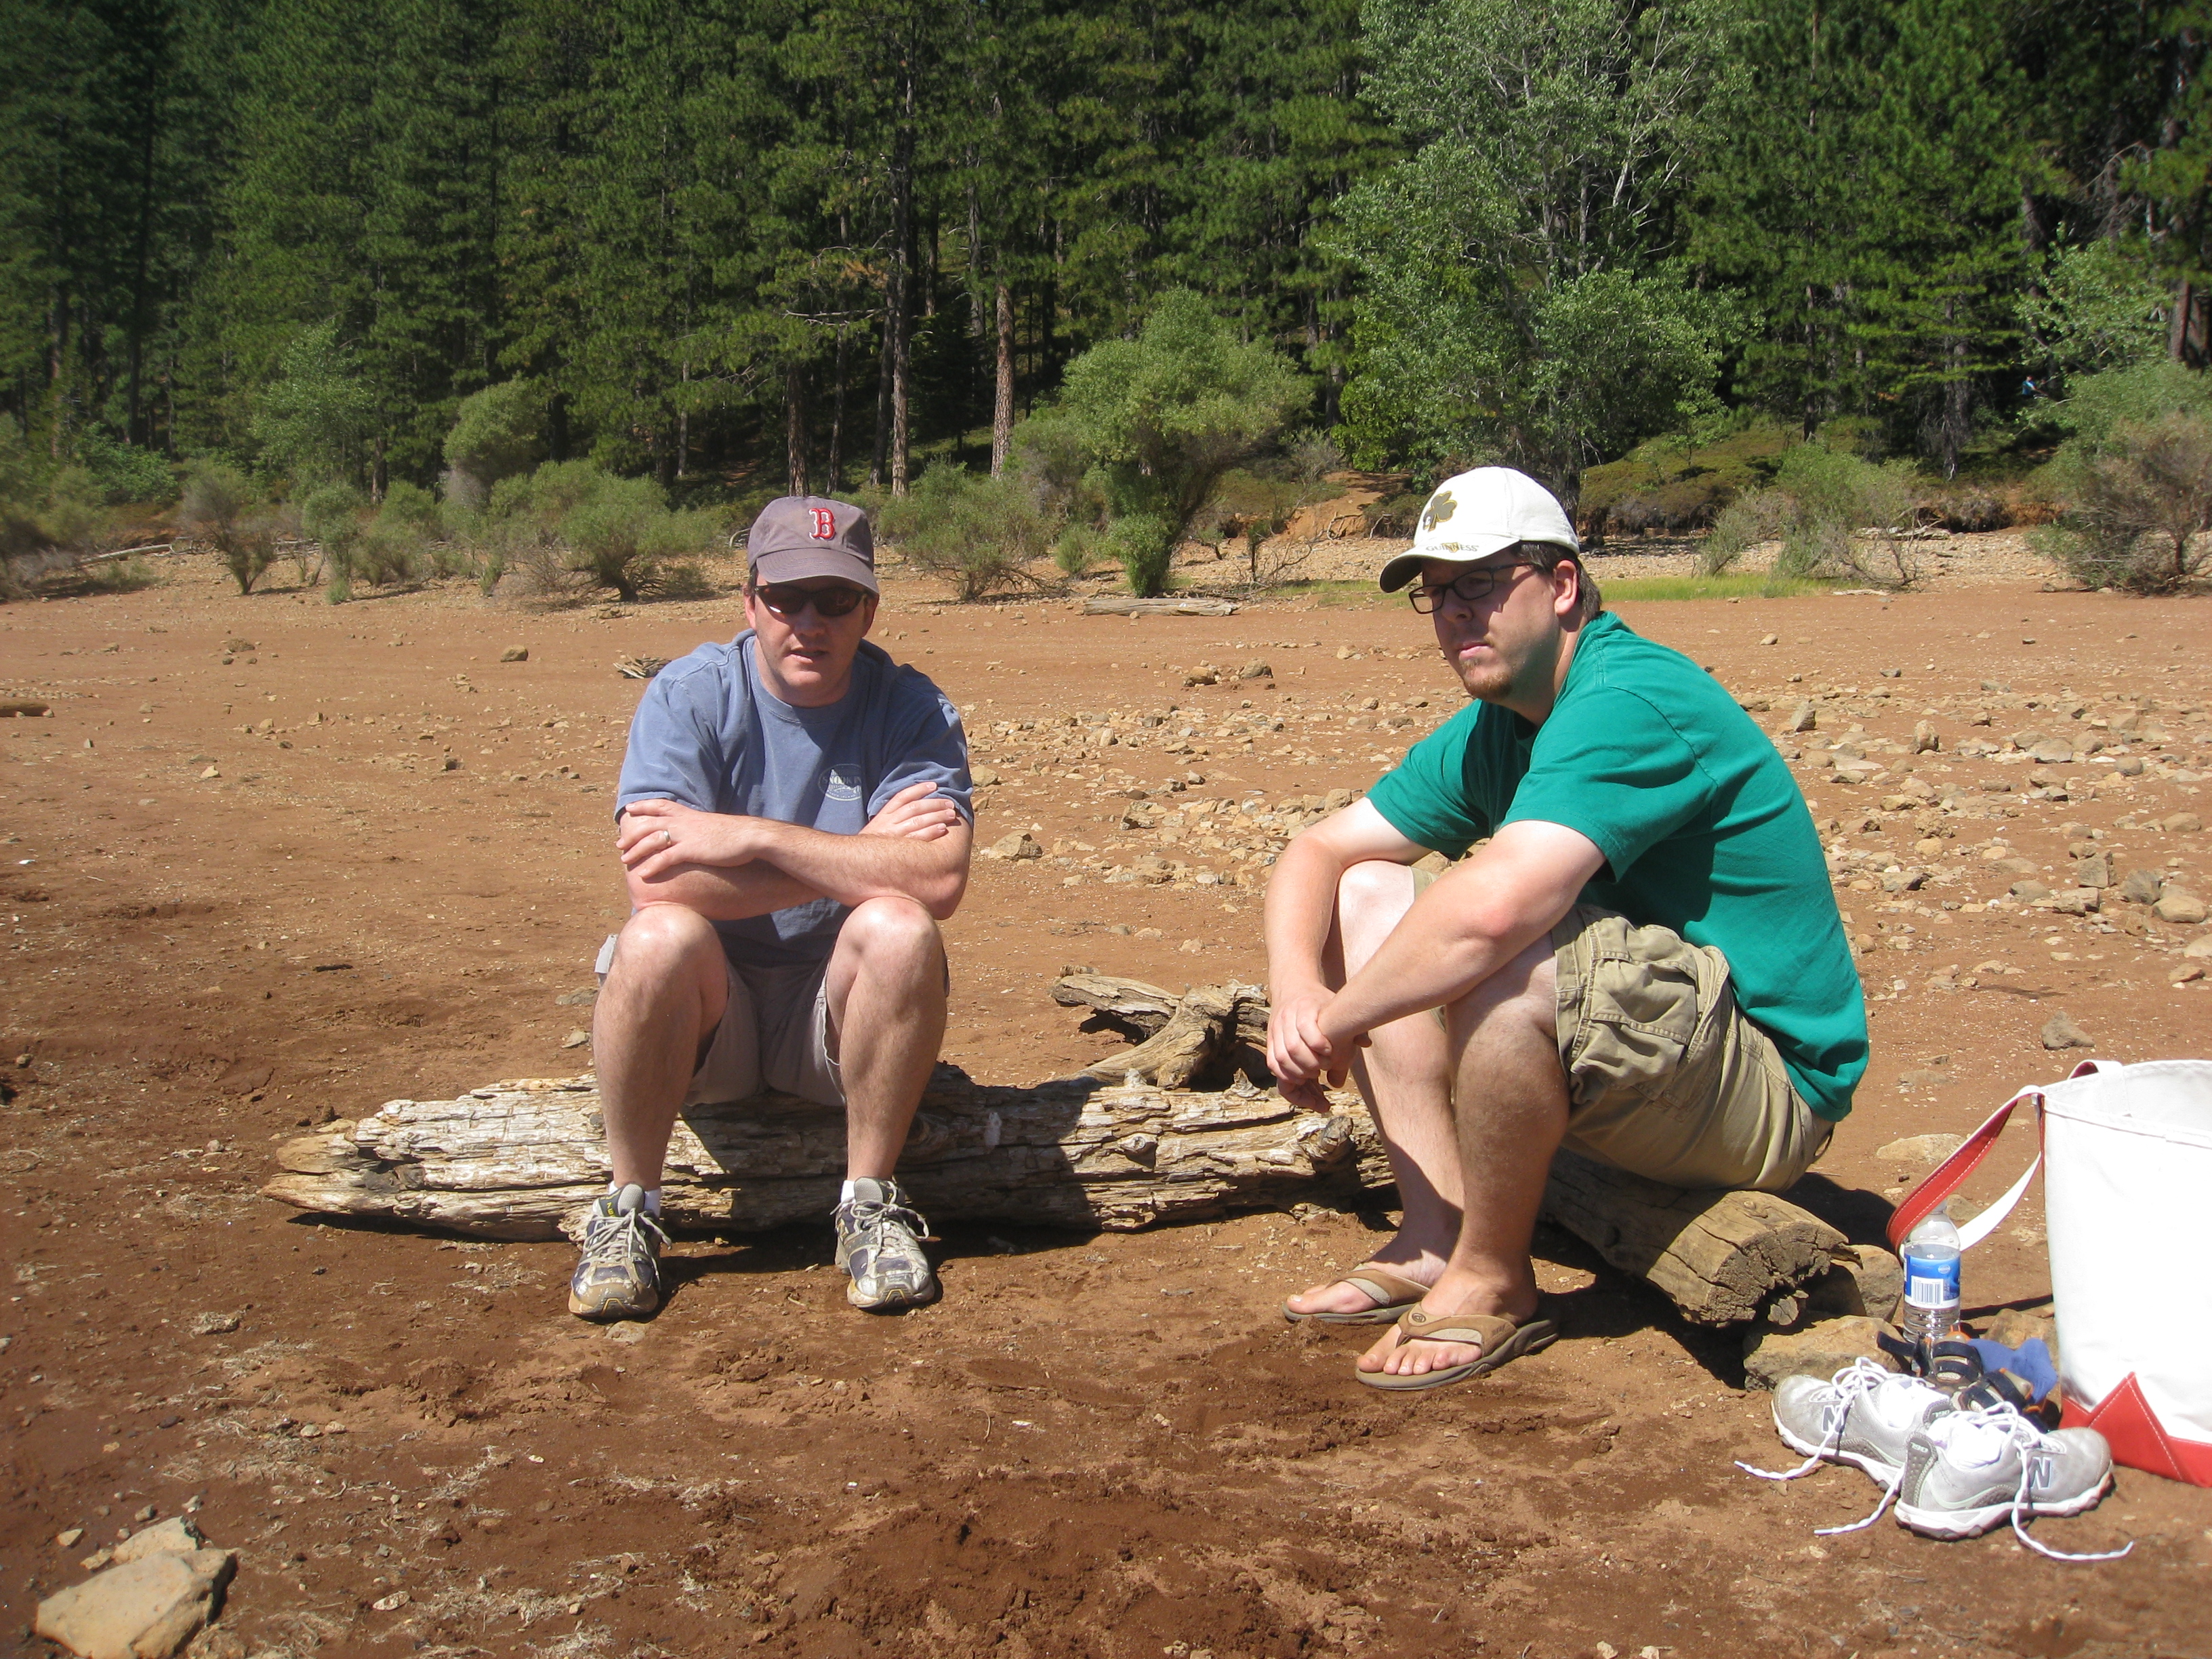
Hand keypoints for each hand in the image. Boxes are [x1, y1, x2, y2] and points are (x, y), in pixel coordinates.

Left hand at [616, 799, 765, 880]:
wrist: (750, 837)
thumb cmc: (737, 834)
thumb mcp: (715, 826)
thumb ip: (701, 829)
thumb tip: (699, 836)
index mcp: (689, 814)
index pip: (661, 805)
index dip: (644, 805)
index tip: (631, 808)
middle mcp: (683, 822)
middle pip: (649, 824)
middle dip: (632, 834)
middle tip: (619, 844)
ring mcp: (686, 835)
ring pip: (651, 840)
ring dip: (635, 850)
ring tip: (624, 860)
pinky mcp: (690, 850)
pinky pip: (664, 858)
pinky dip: (651, 866)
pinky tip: (642, 874)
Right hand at [861, 780, 961, 841]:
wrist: (855, 863)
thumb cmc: (872, 847)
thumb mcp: (877, 828)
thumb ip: (892, 818)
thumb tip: (913, 809)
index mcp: (883, 815)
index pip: (902, 797)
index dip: (918, 790)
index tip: (933, 786)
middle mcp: (888, 823)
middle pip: (914, 808)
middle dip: (934, 804)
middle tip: (949, 803)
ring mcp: (893, 835)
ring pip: (918, 821)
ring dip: (936, 816)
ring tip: (950, 814)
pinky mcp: (898, 849)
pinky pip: (917, 838)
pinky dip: (930, 832)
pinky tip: (942, 829)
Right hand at [1267, 983, 1353, 1111]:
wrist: (1293, 989)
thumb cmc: (1320, 1003)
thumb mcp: (1336, 1007)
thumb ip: (1351, 1025)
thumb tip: (1366, 1043)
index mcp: (1304, 1006)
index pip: (1305, 1026)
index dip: (1318, 1043)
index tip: (1330, 1052)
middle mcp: (1286, 1018)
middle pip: (1292, 1046)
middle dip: (1310, 1063)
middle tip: (1324, 1068)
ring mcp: (1275, 1031)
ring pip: (1281, 1057)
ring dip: (1298, 1071)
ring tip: (1314, 1076)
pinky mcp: (1270, 1042)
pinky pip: (1273, 1063)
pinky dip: (1286, 1074)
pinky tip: (1301, 1079)